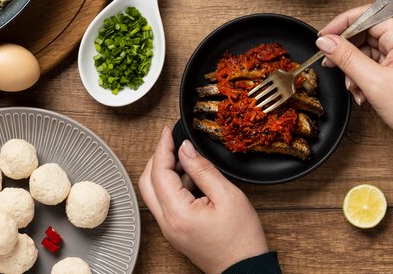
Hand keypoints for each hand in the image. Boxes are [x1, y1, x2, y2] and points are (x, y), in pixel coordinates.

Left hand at [139, 127, 268, 273]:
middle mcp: (166, 222)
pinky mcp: (175, 230)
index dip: (163, 147)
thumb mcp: (227, 196)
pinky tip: (193, 179)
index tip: (168, 132)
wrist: (245, 269)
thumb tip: (186, 149)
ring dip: (165, 172)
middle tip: (172, 142)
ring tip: (189, 160)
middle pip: (147, 181)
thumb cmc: (241, 239)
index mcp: (177, 213)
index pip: (159, 172)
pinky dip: (173, 186)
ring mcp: (169, 228)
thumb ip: (203, 169)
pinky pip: (165, 202)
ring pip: (154, 192)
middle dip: (158, 158)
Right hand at [316, 6, 392, 154]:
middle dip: (346, 50)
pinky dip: (362, 76)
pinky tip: (361, 92)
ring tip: (351, 86)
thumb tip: (325, 41)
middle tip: (329, 62)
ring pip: (368, 51)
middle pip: (367, 33)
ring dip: (354, 68)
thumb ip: (346, 57)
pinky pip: (374, 64)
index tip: (324, 35)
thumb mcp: (372, 82)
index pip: (369, 15)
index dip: (344, 23)